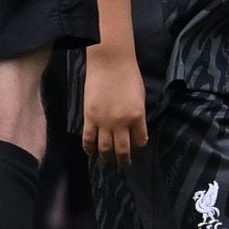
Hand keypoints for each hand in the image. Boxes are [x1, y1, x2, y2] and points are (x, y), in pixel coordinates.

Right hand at [81, 41, 147, 158]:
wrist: (110, 64)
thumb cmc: (129, 77)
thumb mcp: (140, 97)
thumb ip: (137, 114)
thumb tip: (135, 128)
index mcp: (138, 116)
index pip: (140, 139)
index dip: (139, 144)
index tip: (137, 147)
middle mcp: (121, 123)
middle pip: (122, 148)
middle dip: (123, 159)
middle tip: (123, 164)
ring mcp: (103, 122)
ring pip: (104, 147)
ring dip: (107, 157)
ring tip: (108, 161)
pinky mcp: (89, 118)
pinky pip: (88, 139)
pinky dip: (89, 148)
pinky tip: (91, 153)